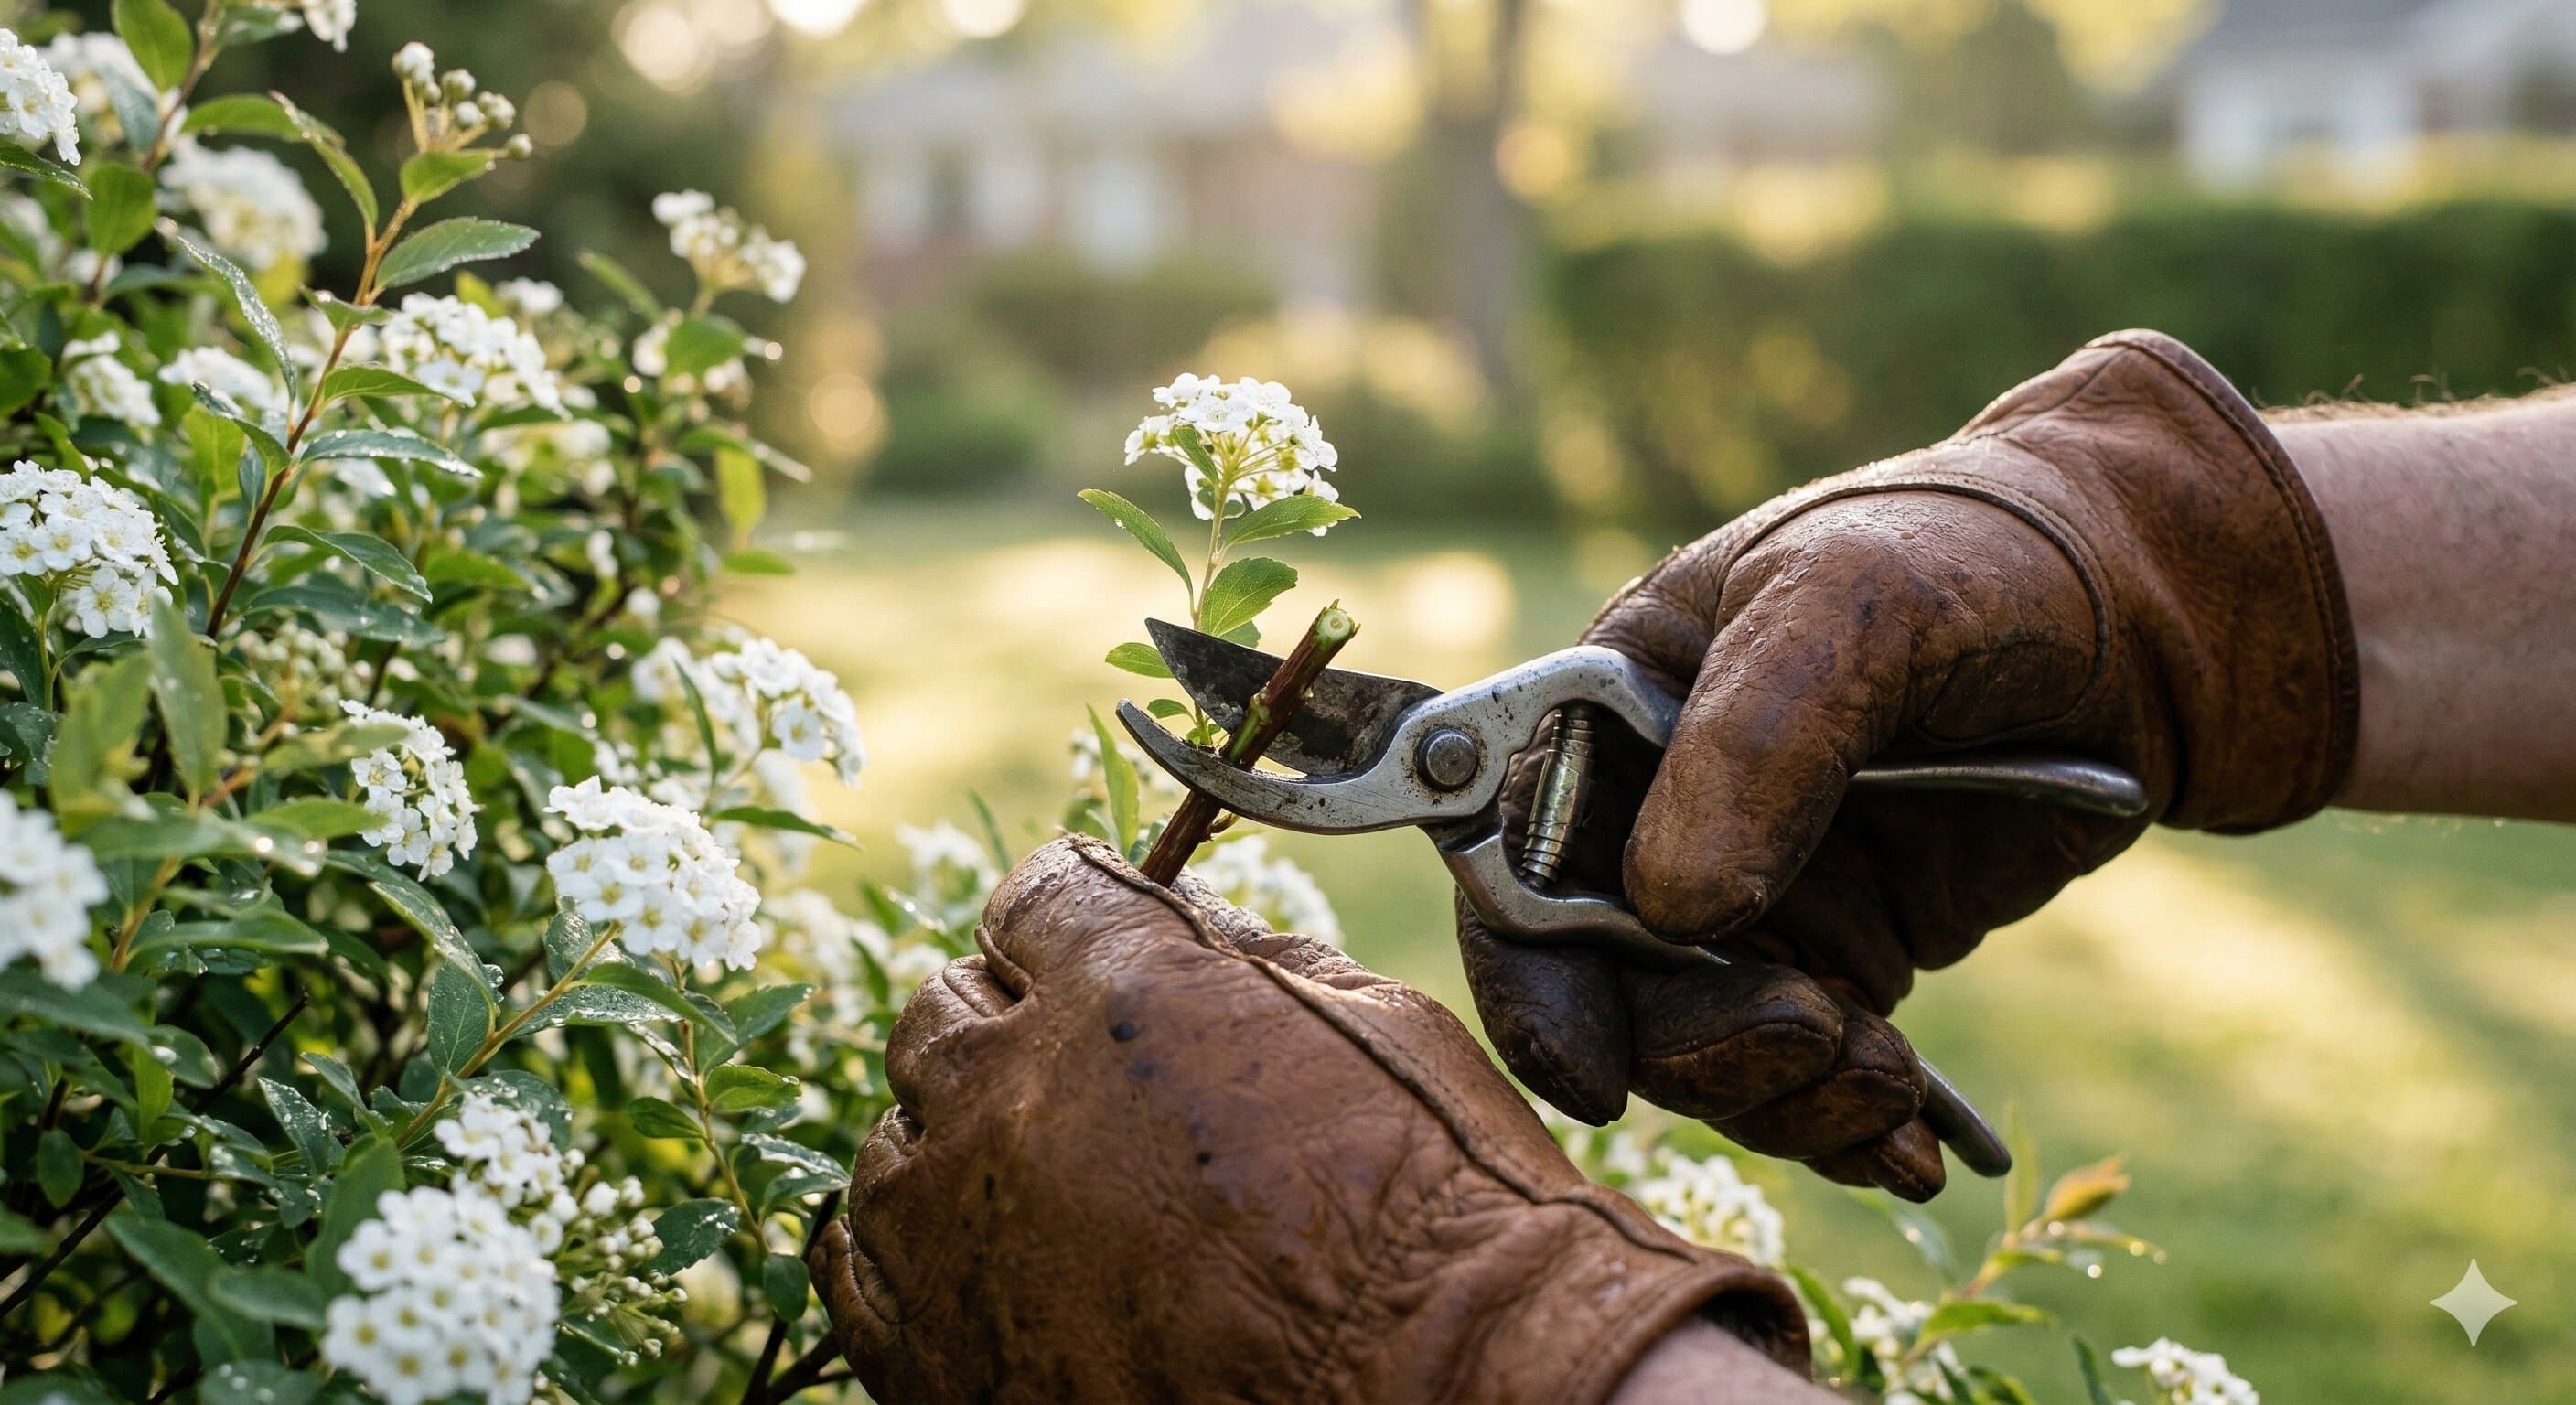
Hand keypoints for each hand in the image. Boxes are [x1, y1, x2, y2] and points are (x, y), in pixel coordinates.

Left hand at [811, 836, 1808, 1404]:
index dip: (1067, 923)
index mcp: (1114, 986)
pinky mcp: (940, 1360)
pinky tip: (963, 1257)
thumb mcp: (1368, 1019)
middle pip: (940, 1014)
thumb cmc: (1436, 1203)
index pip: (1032, 899)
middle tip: (1074, 1074)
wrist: (1443, 1384)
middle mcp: (1007, 1093)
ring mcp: (958, 1233)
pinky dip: (895, 1254)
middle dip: (1003, 1025)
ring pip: (889, 1142)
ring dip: (952, 1141)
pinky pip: (854, 1274)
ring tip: (1037, 1184)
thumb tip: (1182, 925)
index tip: (1087, 948)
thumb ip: (1243, 955)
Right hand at [1461, 331, 2359, 1198]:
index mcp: (1608, 712)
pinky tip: (1907, 1150)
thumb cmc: (1969, 556)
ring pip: (1703, 1054)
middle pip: (1606, 987)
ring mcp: (1748, 897)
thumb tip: (1673, 905)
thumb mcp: (1854, 604)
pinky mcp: (1840, 957)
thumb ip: (1755, 737)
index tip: (1595, 1070)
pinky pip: (1803, 1075)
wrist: (2147, 615)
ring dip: (1782, 1094)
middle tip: (1815, 1034)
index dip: (1532, 977)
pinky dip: (1843, 1127)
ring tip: (1887, 1077)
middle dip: (1697, 1047)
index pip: (1515, 859)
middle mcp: (1655, 817)